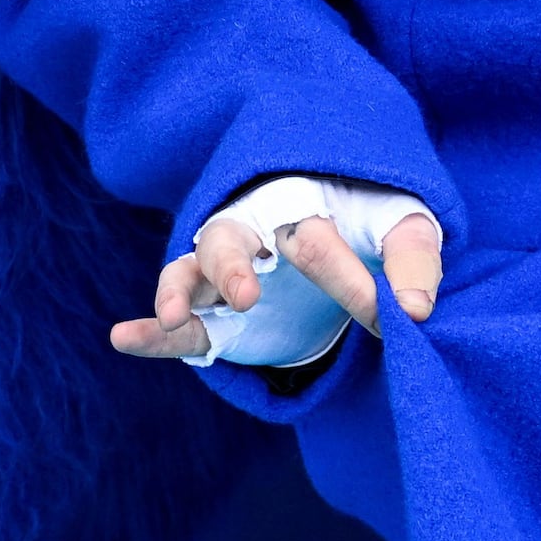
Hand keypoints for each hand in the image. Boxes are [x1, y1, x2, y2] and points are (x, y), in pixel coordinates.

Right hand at [110, 184, 444, 364]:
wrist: (346, 225)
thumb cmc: (375, 220)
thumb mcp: (405, 227)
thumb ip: (413, 260)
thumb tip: (416, 310)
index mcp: (300, 201)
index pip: (315, 242)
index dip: (352, 283)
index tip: (395, 316)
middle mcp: (252, 231)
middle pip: (226, 237)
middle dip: (232, 265)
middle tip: (247, 296)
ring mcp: (228, 272)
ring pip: (190, 271)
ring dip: (180, 291)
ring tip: (177, 316)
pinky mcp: (216, 312)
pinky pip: (178, 321)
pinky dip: (151, 332)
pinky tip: (123, 339)